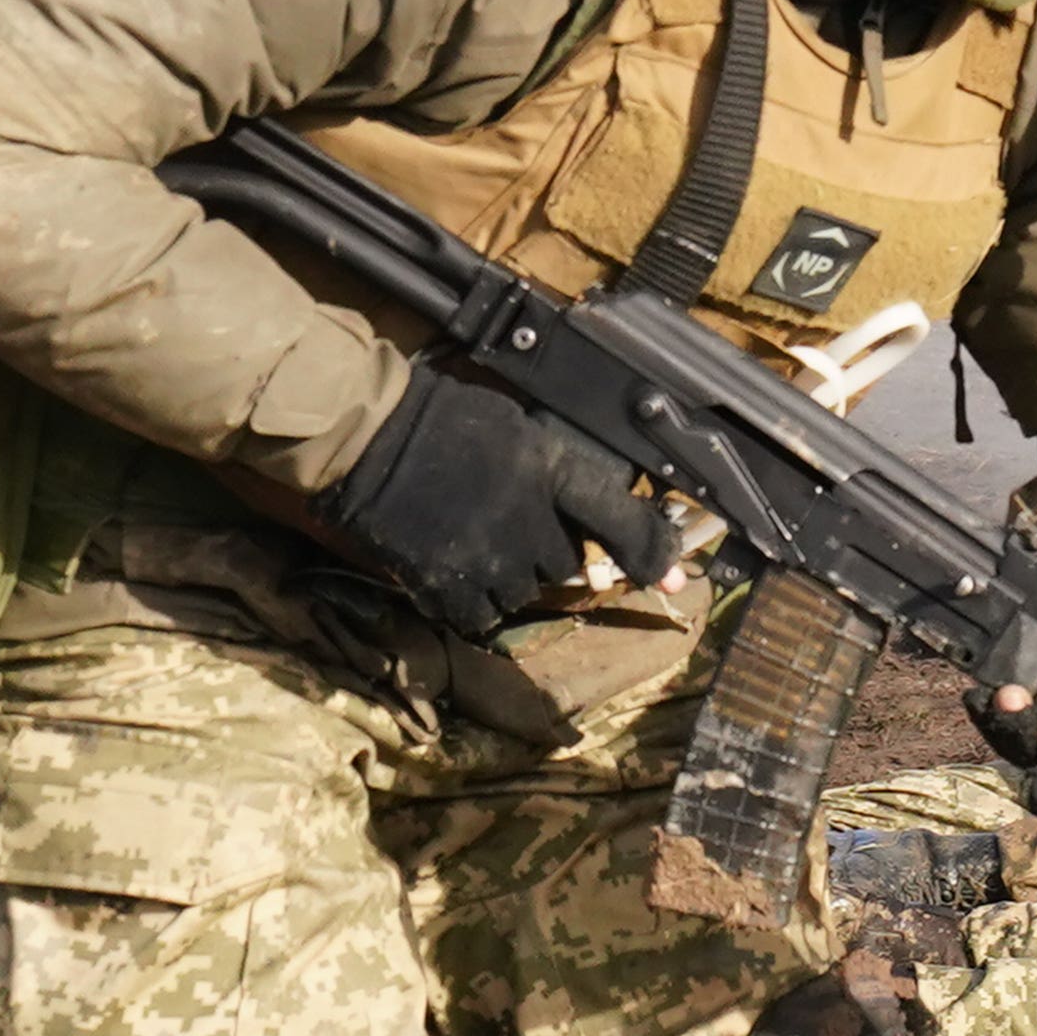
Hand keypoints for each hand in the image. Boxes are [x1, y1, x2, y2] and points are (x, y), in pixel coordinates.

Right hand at [314, 364, 677, 631]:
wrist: (365, 434)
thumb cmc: (438, 418)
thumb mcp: (514, 429)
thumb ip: (553, 471)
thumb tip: (583, 510)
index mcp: (549, 470)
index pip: (619, 518)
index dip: (652, 551)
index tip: (671, 576)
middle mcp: (528, 519)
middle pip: (566, 565)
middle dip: (549, 554)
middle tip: (517, 530)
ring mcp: (488, 556)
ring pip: (525, 593)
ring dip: (512, 579)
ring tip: (480, 545)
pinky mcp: (447, 584)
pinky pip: (482, 617)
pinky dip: (476, 604)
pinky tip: (459, 575)